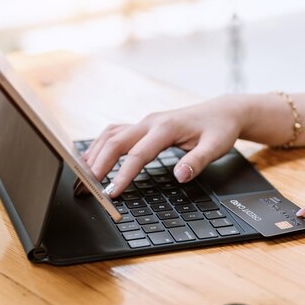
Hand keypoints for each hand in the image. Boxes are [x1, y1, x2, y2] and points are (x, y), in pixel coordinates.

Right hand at [83, 96, 245, 196]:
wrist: (223, 111)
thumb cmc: (219, 129)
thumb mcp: (216, 147)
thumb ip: (197, 161)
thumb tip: (180, 175)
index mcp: (166, 128)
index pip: (138, 154)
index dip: (122, 174)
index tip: (111, 193)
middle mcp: (150, 122)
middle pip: (114, 142)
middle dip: (97, 166)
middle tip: (84, 189)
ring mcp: (145, 122)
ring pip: (110, 136)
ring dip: (94, 155)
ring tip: (82, 179)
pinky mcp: (143, 126)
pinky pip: (115, 133)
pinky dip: (100, 147)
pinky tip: (92, 160)